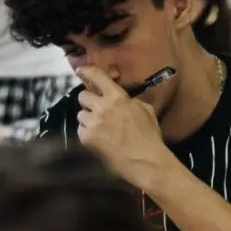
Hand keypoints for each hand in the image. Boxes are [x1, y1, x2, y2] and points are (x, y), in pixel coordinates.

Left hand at [73, 67, 169, 189]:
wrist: (145, 161)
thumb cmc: (149, 136)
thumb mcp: (146, 111)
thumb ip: (130, 101)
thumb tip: (123, 99)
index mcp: (118, 97)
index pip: (97, 76)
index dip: (87, 71)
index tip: (81, 70)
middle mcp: (102, 107)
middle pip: (82, 96)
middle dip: (88, 102)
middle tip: (97, 110)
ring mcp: (93, 123)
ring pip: (80, 115)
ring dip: (88, 120)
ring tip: (100, 129)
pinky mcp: (86, 138)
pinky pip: (81, 131)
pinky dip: (87, 134)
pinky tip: (99, 141)